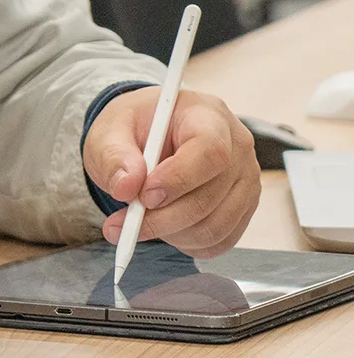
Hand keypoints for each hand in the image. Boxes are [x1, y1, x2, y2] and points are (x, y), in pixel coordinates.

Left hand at [82, 87, 260, 258]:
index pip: (209, 150)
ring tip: (138, 221)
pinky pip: (219, 241)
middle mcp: (237, 146)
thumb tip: (126, 186)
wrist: (150, 136)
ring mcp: (245, 180)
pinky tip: (162, 225)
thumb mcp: (112, 131)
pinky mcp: (242, 208)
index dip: (178, 180)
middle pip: (210, 196)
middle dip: (163, 217)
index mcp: (207, 114)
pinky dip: (185, 243)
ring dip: (170, 233)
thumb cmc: (134, 128)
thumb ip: (115, 155)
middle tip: (124, 223)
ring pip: (214, 226)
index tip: (143, 197)